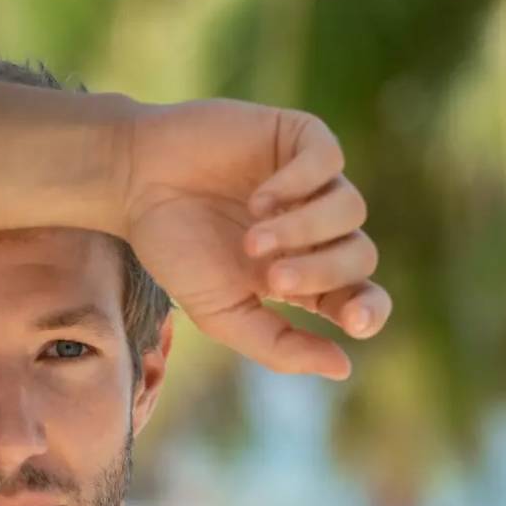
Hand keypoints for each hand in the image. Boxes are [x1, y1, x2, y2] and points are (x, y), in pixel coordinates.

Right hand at [120, 97, 391, 379]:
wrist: (135, 185)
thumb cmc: (176, 251)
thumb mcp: (223, 314)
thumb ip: (280, 346)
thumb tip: (343, 368)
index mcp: (306, 277)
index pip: (363, 296)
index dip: (370, 310)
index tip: (352, 322)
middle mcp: (317, 230)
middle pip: (360, 256)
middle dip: (321, 272)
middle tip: (273, 278)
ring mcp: (312, 182)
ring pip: (351, 209)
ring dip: (302, 230)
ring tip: (253, 238)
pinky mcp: (298, 137)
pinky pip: (329, 160)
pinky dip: (299, 184)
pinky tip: (258, 198)